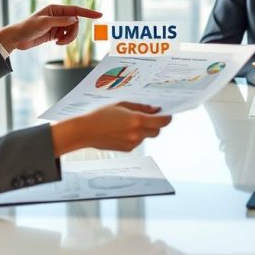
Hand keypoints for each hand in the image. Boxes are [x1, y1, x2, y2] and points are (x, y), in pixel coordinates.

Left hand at [0, 4, 102, 51]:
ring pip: (72, 31)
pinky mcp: (55, 33)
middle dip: (72, 33)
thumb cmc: (28, 27)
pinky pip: (67, 37)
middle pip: (76, 23)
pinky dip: (65, 41)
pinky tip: (56, 43)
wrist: (18, 38)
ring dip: (68, 38)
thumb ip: (61, 21)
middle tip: (63, 40)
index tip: (99, 15)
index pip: (76, 10)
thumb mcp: (44, 23)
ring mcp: (57, 25)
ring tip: (58, 43)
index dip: (88, 13)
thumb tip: (75, 19)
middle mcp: (58, 16)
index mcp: (56, 9)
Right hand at [51, 101, 171, 153]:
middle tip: (149, 117)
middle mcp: (137, 133)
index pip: (162, 121)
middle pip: (157, 131)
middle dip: (156, 124)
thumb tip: (155, 109)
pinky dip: (135, 136)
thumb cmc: (102, 115)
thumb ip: (141, 107)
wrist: (86, 131)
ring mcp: (133, 143)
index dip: (167, 117)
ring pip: (147, 136)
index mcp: (138, 120)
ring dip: (144, 130)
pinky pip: (138, 141)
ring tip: (128, 122)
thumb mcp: (122, 105)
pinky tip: (122, 130)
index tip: (168, 114)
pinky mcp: (128, 149)